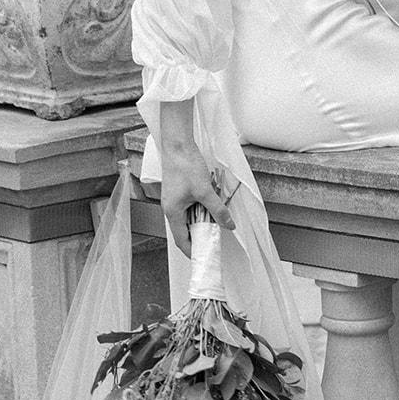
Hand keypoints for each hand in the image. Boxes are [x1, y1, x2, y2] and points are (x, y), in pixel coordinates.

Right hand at [151, 140, 236, 256]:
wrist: (177, 144)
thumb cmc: (185, 165)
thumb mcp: (205, 191)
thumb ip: (217, 210)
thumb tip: (228, 225)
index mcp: (172, 213)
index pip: (182, 240)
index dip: (193, 250)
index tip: (204, 255)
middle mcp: (170, 208)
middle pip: (185, 229)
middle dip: (200, 234)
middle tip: (214, 237)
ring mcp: (173, 199)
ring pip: (188, 217)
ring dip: (200, 219)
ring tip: (214, 218)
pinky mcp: (177, 190)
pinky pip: (188, 206)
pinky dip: (199, 207)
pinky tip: (209, 202)